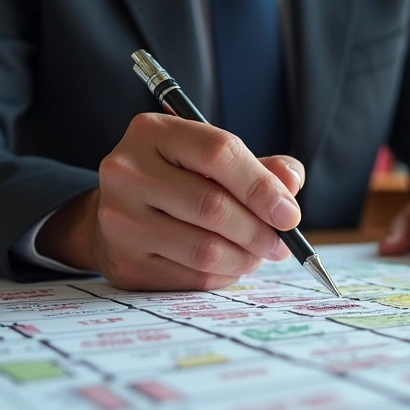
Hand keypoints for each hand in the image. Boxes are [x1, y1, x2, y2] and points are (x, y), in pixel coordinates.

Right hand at [36, 113, 304, 289]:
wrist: (119, 214)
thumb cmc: (178, 181)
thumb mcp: (213, 161)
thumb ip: (258, 167)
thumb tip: (291, 182)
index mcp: (153, 132)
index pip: (218, 153)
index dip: (261, 187)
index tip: (289, 214)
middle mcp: (127, 172)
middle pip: (212, 206)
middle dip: (259, 230)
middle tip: (281, 244)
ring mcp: (120, 220)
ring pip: (205, 249)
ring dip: (246, 258)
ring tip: (258, 254)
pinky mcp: (125, 262)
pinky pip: (193, 277)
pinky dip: (224, 275)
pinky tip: (230, 264)